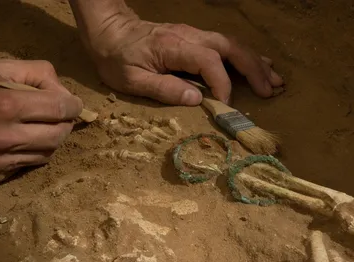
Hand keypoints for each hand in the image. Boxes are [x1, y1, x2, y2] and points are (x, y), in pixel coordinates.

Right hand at [0, 59, 81, 184]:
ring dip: (50, 139)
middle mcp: (4, 137)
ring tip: (39, 126)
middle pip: (59, 135)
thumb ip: (36, 73)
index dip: (73, 105)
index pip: (60, 109)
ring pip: (47, 154)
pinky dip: (32, 152)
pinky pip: (28, 165)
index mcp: (6, 105)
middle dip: (65, 123)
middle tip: (59, 116)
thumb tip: (65, 93)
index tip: (74, 104)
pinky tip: (21, 140)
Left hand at [84, 14, 283, 105]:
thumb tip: (196, 99)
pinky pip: (224, 45)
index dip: (222, 84)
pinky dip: (244, 56)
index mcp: (175, 48)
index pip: (209, 63)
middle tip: (271, 89)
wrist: (110, 31)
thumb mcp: (132, 80)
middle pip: (230, 48)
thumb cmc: (117, 58)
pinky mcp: (193, 38)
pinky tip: (258, 63)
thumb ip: (164, 88)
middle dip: (253, 69)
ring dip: (255, 61)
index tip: (225, 105)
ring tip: (275, 79)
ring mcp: (193, 35)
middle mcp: (190, 37)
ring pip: (232, 44)